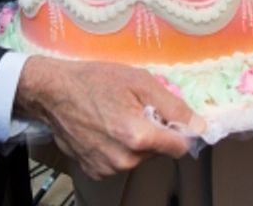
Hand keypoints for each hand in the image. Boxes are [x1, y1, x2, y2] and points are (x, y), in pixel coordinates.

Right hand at [15, 56, 203, 179]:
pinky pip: (120, 162)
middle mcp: (125, 159)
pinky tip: (105, 128)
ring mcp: (108, 168)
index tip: (167, 116)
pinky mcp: (95, 171)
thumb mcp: (139, 81)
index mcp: (139, 137)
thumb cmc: (95, 81)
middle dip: (154, 132)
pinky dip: (118, 148)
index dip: (178, 129)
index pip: (180, 146)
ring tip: (117, 116)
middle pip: (159, 151)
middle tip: (135, 108)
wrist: (53, 93)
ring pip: (140, 158)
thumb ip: (173, 106)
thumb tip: (199, 126)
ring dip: (136, 141)